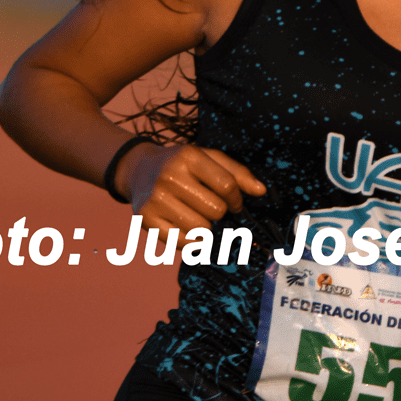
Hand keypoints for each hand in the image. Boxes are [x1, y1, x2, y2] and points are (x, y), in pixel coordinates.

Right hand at [116, 141, 265, 235]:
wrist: (139, 169)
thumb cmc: (182, 165)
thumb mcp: (209, 158)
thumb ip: (238, 172)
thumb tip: (261, 191)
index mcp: (188, 157)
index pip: (227, 185)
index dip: (237, 199)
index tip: (234, 202)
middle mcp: (169, 176)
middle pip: (216, 210)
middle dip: (219, 211)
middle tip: (209, 206)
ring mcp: (155, 199)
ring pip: (201, 229)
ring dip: (206, 227)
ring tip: (197, 215)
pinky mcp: (146, 219)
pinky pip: (182, 243)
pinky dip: (191, 241)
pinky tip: (188, 228)